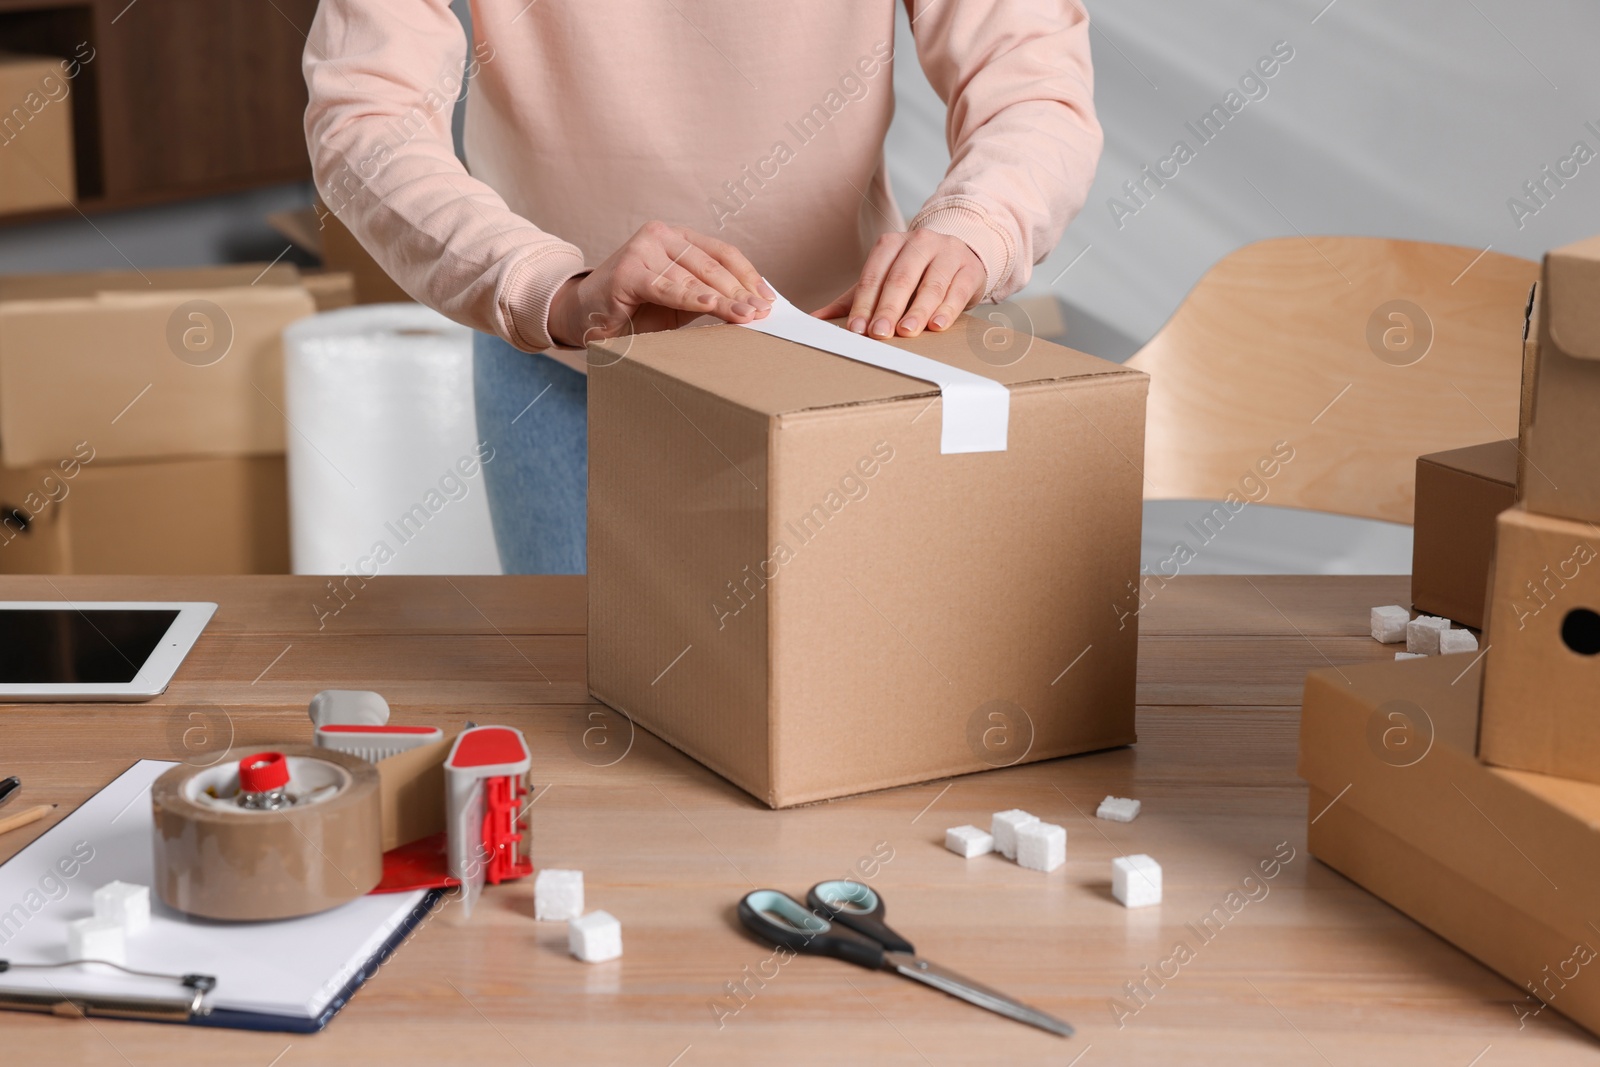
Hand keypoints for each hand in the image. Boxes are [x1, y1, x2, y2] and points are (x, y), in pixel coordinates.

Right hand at [548, 221, 773, 346]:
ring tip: (745, 315)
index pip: (722, 253)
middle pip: (711, 265)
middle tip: (762, 311)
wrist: (585, 316)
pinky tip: (710, 306)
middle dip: (740, 291)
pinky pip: (666, 287)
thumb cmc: (636, 309)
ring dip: (723, 299)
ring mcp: (642, 250)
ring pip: (693, 278)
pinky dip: (690, 297)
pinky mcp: (627, 273)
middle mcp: (660, 236)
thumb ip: (708, 297)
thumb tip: (751, 307)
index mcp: (677, 238)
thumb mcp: (679, 301)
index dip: (748, 275)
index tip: (769, 298)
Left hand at [813, 230, 985, 337]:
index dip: (864, 304)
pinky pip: (956, 290)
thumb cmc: (915, 273)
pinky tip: (937, 325)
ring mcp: (947, 253)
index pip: (873, 276)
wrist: (961, 255)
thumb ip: (853, 298)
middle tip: (879, 333)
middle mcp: (919, 243)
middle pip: (900, 278)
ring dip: (917, 311)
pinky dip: (947, 309)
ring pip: (930, 284)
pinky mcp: (969, 269)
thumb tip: (815, 319)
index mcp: (891, 244)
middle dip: (888, 308)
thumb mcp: (884, 279)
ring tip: (907, 332)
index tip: (857, 330)